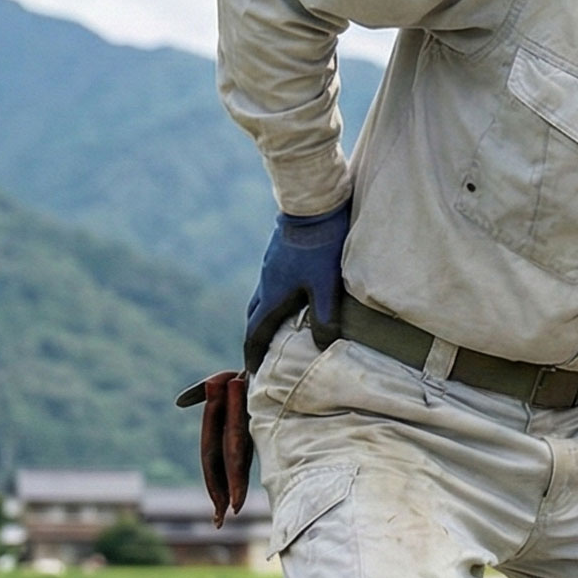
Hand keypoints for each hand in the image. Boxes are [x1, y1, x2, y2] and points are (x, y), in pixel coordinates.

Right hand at [244, 204, 350, 371]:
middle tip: (261, 354)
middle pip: (253, 317)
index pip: (255, 333)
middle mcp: (265, 283)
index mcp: (271, 296)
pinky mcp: (278, 255)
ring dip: (265, 317)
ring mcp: (269, 267)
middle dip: (256, 338)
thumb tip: (320, 347)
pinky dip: (275, 299)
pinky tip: (291, 296)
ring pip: (261, 298)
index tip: (251, 372)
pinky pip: (271, 284)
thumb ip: (325, 318)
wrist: (312, 205)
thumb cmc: (320, 248)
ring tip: (278, 329)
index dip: (253, 355)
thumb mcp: (326, 286)